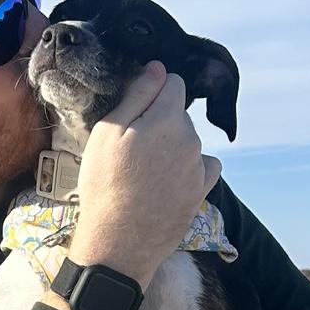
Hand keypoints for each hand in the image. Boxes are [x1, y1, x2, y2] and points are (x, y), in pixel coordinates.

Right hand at [68, 62, 221, 288]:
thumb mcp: (107, 133)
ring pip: (188, 140)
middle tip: (131, 148)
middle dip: (160, 121)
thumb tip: (158, 68)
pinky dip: (190, 168)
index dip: (152, 91)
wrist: (120, 241)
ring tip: (144, 171)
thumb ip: (136, 95)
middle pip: (179, 114)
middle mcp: (191, 138)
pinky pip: (204, 166)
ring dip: (172, 146)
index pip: (173, 83)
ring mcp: (199, 166)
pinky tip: (168, 181)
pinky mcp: (202, 190)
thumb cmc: (105, 185)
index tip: (135, 112)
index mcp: (167, 118)